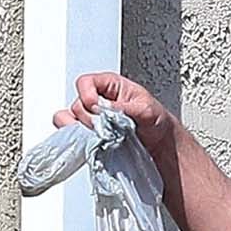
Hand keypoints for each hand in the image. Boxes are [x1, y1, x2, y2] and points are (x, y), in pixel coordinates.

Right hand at [61, 72, 176, 156]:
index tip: (96, 107)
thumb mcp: (147, 109)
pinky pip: (71, 136)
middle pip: (77, 104)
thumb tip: (105, 109)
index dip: (87, 94)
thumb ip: (125, 107)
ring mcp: (91, 120)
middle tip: (106, 128)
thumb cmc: (157, 121)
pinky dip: (76, 140)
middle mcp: (97, 102)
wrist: (162, 147)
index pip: (85, 83)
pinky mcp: (90, 138)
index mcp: (109, 86)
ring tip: (98, 137)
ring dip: (81, 129)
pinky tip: (90, 143)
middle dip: (89, 117)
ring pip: (69, 120)